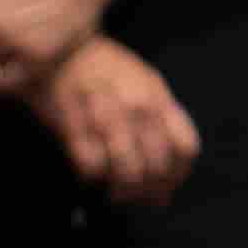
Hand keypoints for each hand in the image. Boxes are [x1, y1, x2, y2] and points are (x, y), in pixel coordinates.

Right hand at [27, 34, 198, 205]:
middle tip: (139, 198)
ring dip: (123, 191)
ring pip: (128, 171)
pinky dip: (93, 178)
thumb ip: (160, 121)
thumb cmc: (105, 68)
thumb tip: (168, 168)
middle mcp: (138, 108)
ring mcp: (107, 117)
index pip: (185, 148)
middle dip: (150, 191)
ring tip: (116, 194)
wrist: (62, 49)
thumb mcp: (145, 83)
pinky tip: (91, 178)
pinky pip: (92, 165)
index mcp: (159, 98)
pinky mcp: (74, 125)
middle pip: (158, 166)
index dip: (178, 175)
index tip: (168, 187)